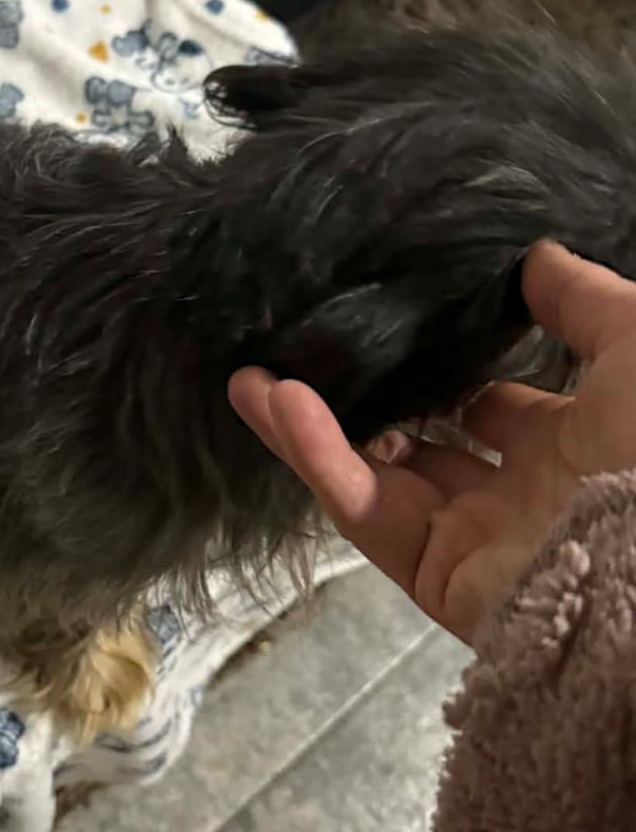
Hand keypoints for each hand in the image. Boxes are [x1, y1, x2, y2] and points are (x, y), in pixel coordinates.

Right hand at [228, 243, 635, 642]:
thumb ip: (581, 299)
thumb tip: (534, 255)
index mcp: (571, 446)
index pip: (494, 412)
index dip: (450, 375)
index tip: (394, 333)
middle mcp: (517, 496)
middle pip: (421, 448)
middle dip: (361, 403)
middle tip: (300, 357)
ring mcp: (472, 540)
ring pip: (375, 480)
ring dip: (311, 430)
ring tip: (250, 379)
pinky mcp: (434, 576)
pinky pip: (366, 512)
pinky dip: (319, 458)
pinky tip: (279, 402)